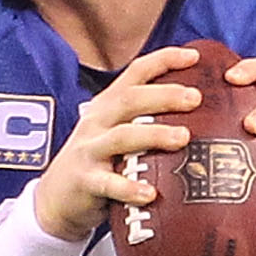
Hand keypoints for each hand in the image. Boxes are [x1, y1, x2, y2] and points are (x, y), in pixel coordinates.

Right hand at [34, 46, 203, 241]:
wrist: (56, 199)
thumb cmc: (99, 164)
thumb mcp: (116, 134)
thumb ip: (145, 121)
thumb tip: (198, 115)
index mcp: (108, 106)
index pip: (135, 73)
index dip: (163, 60)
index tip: (194, 56)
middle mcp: (97, 122)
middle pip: (130, 100)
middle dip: (164, 96)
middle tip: (196, 98)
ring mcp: (89, 151)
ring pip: (122, 136)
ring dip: (154, 134)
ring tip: (183, 138)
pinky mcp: (84, 181)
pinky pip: (108, 184)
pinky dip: (129, 188)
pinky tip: (150, 193)